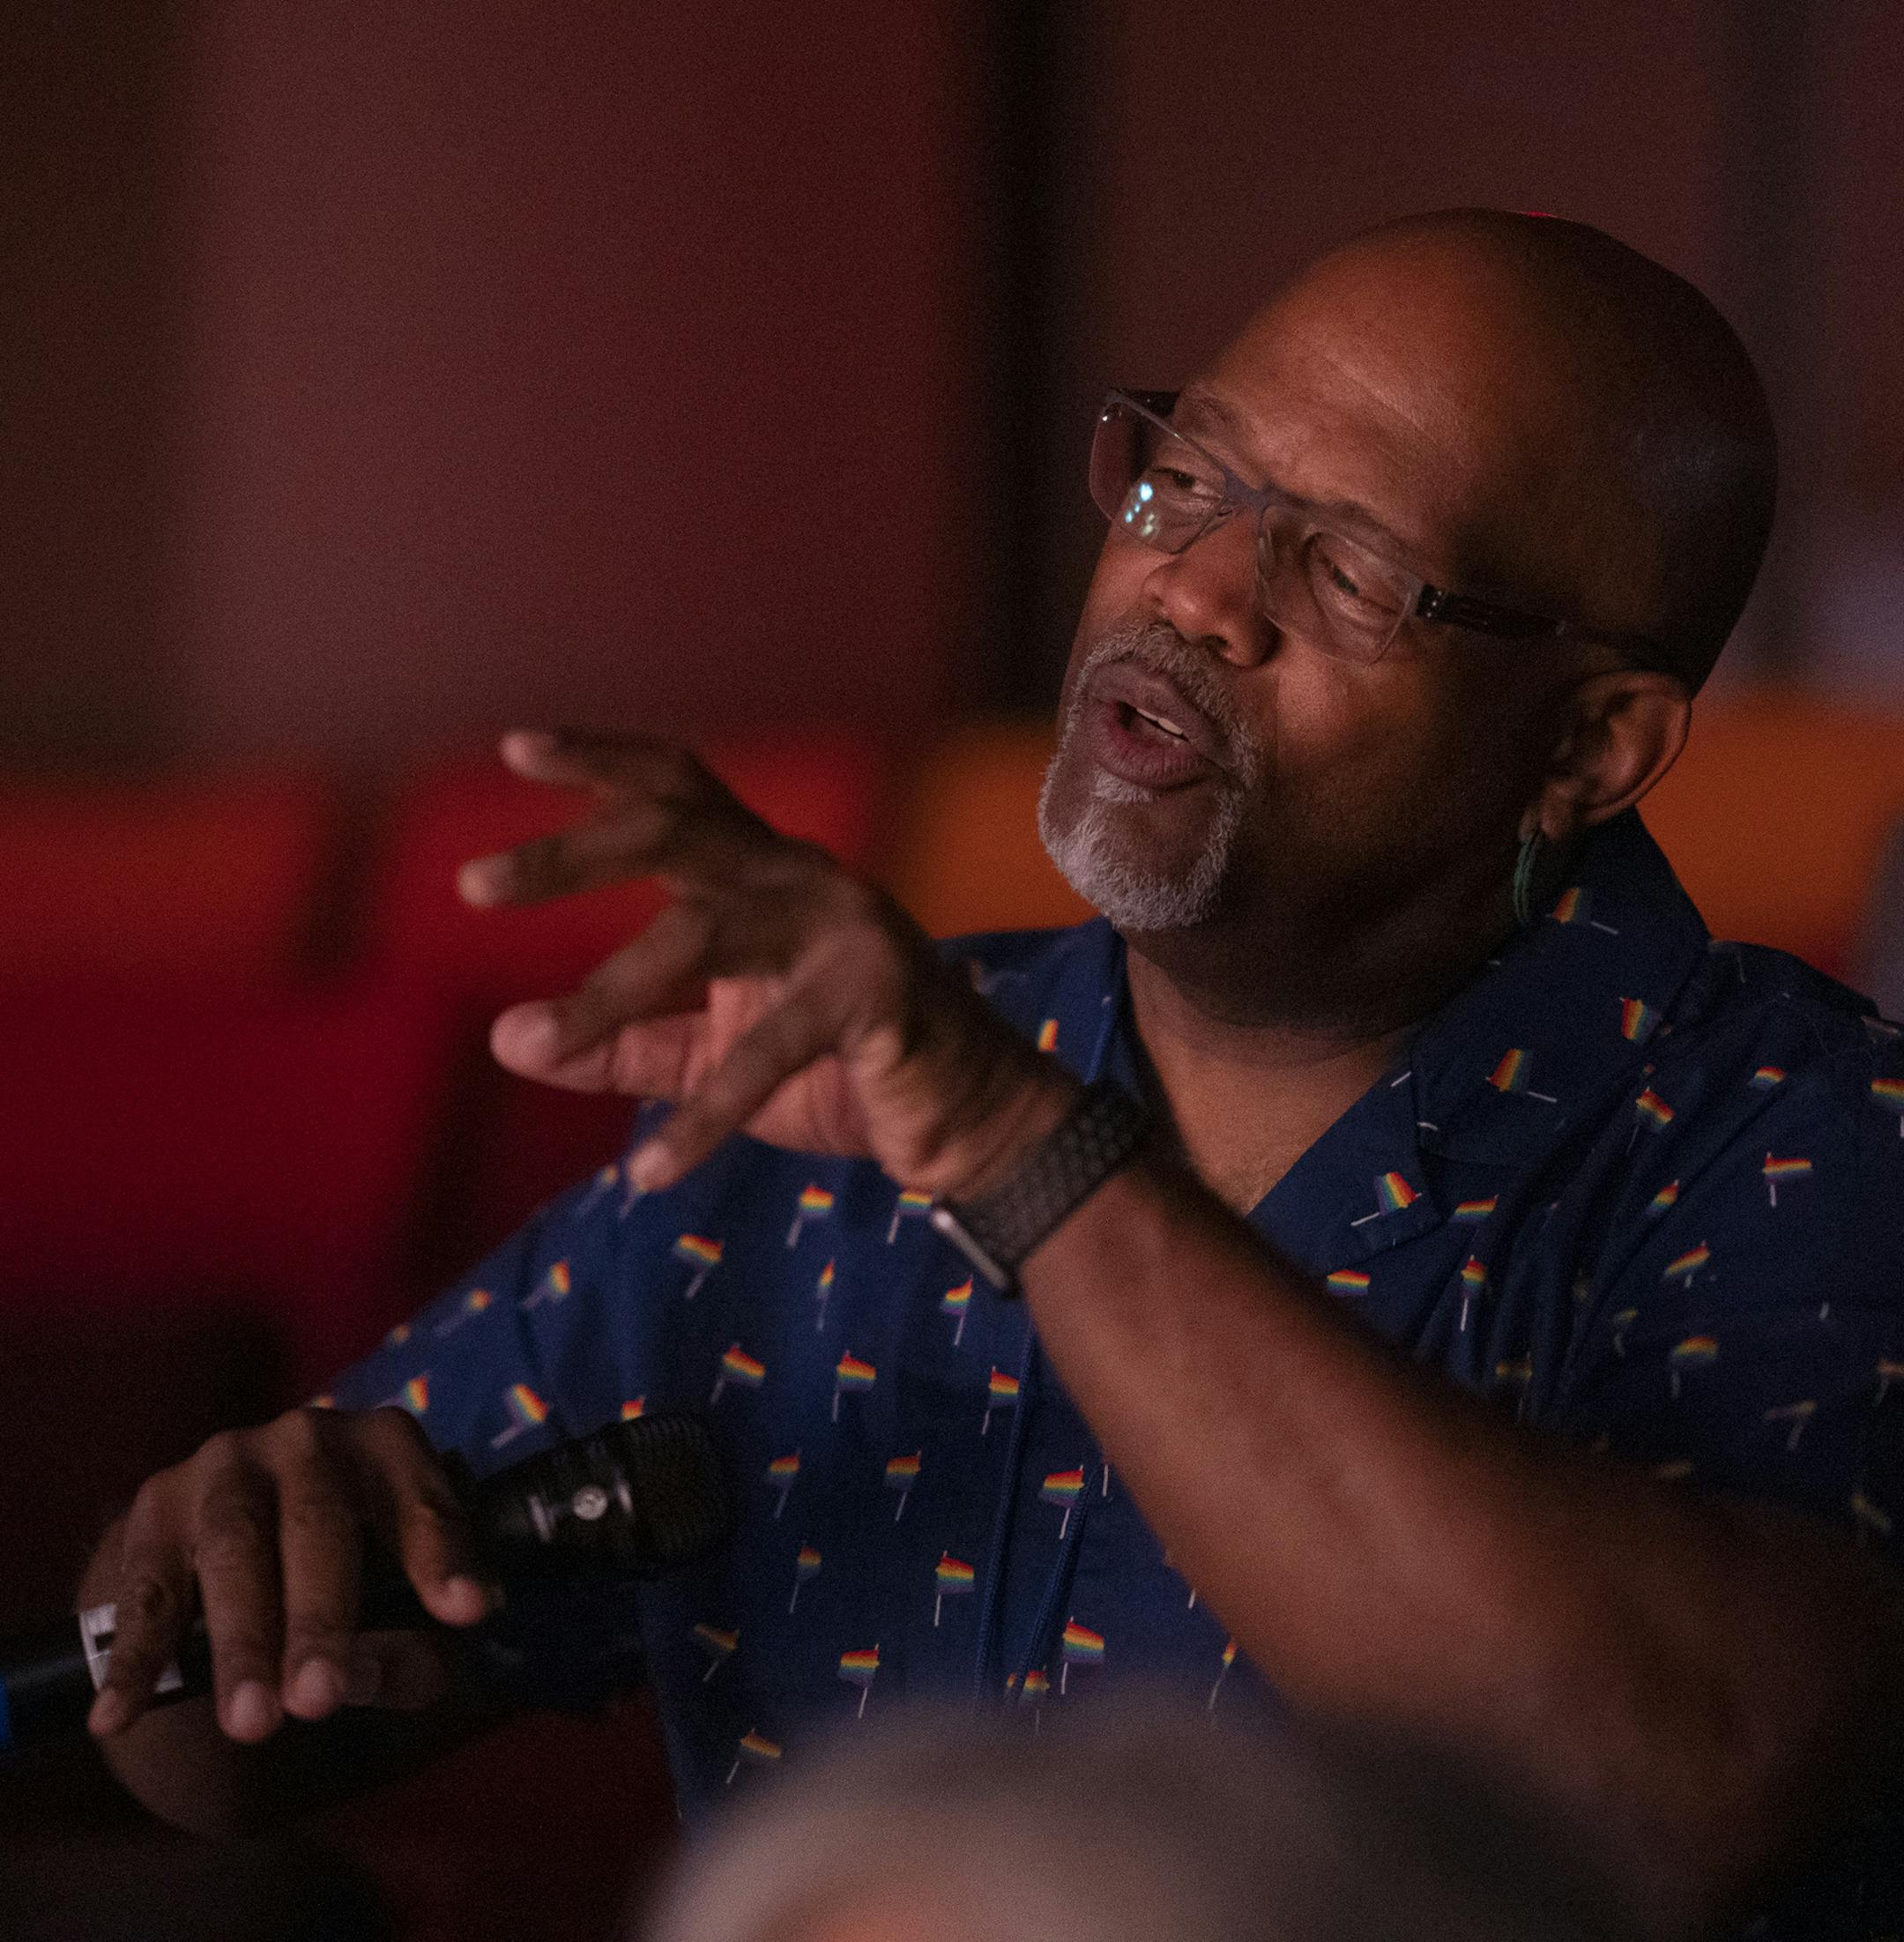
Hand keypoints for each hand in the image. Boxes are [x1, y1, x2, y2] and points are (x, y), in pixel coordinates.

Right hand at [89, 1405, 492, 1744]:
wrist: (232, 1536)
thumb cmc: (344, 1570)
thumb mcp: (393, 1596)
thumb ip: (407, 1644)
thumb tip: (393, 1675)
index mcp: (386, 1446)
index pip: (422, 1502)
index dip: (443, 1556)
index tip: (467, 1612)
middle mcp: (309, 1439)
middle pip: (320, 1526)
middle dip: (319, 1619)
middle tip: (318, 1702)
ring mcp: (227, 1464)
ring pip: (235, 1550)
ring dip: (241, 1641)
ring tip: (251, 1724)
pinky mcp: (158, 1504)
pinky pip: (148, 1589)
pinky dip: (136, 1658)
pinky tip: (119, 1716)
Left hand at [459, 730, 1076, 1198]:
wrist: (964, 1118)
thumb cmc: (834, 1069)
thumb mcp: (709, 1052)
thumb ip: (620, 1041)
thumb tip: (505, 1038)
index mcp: (762, 872)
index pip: (677, 790)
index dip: (600, 762)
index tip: (514, 748)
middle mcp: (800, 878)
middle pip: (672, 831)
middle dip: (569, 855)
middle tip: (469, 884)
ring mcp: (844, 929)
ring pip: (703, 937)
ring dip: (609, 993)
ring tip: (540, 1044)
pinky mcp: (878, 999)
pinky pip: (767, 1053)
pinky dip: (703, 1117)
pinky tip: (649, 1173)